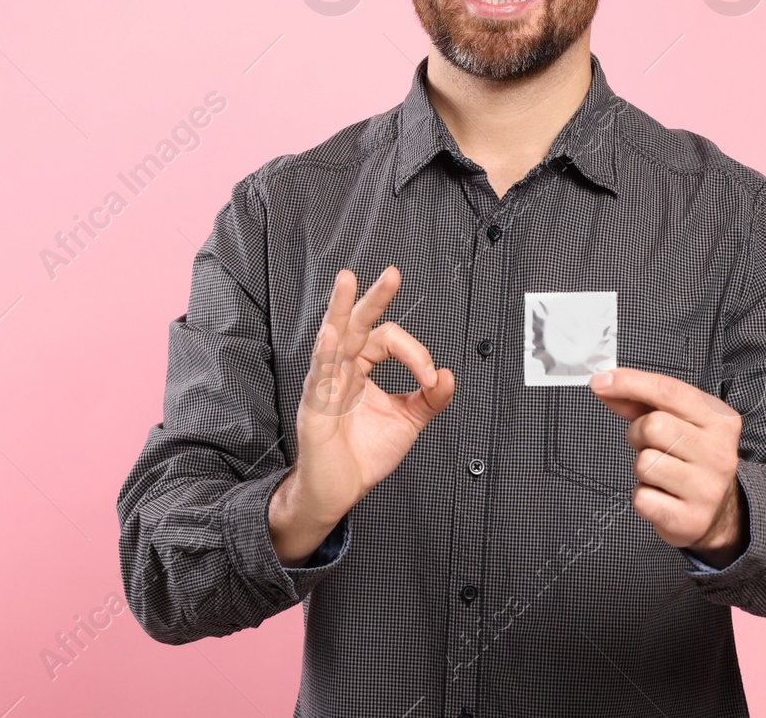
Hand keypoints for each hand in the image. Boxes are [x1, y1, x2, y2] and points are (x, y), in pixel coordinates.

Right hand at [270, 267, 454, 563]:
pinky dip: (326, 354)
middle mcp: (342, 370)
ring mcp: (326, 385)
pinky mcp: (316, 408)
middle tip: (392, 274)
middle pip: (356, 323)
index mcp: (361, 368)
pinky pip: (320, 376)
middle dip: (374, 297)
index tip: (432, 376)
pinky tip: (332, 335)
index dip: (415, 352)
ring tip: (347, 280)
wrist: (338, 491)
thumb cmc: (362, 455)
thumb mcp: (407, 422)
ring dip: (341, 308)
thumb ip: (430, 399)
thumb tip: (450, 375)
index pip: (387, 340)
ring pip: (333, 339)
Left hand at [589, 367, 746, 567]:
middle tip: (649, 445)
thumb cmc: (690, 459)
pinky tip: (661, 496)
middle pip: (653, 426)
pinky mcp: (691, 519)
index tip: (601, 381)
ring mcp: (708, 488)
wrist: (717, 512)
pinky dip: (643, 497)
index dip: (630, 382)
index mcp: (720, 421)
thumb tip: (605, 384)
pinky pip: (643, 499)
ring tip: (659, 473)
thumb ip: (641, 401)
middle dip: (638, 434)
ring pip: (645, 463)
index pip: (669, 391)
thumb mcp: (677, 422)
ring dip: (641, 468)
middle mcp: (719, 453)